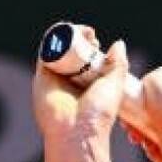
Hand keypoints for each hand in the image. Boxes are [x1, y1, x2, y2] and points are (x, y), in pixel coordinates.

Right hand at [32, 26, 128, 146]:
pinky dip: (52, 38)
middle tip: (91, 36)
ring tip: (80, 31)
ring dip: (67, 35)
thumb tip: (119, 44)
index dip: (90, 46)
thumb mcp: (114, 85)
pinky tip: (64, 30)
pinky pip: (44, 53)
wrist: (77, 131)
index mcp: (86, 84)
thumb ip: (118, 64)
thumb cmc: (98, 113)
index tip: (97, 41)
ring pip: (58, 50)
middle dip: (80, 39)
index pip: (85, 60)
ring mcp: (54, 78)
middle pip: (71, 53)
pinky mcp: (42, 77)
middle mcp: (69, 81)